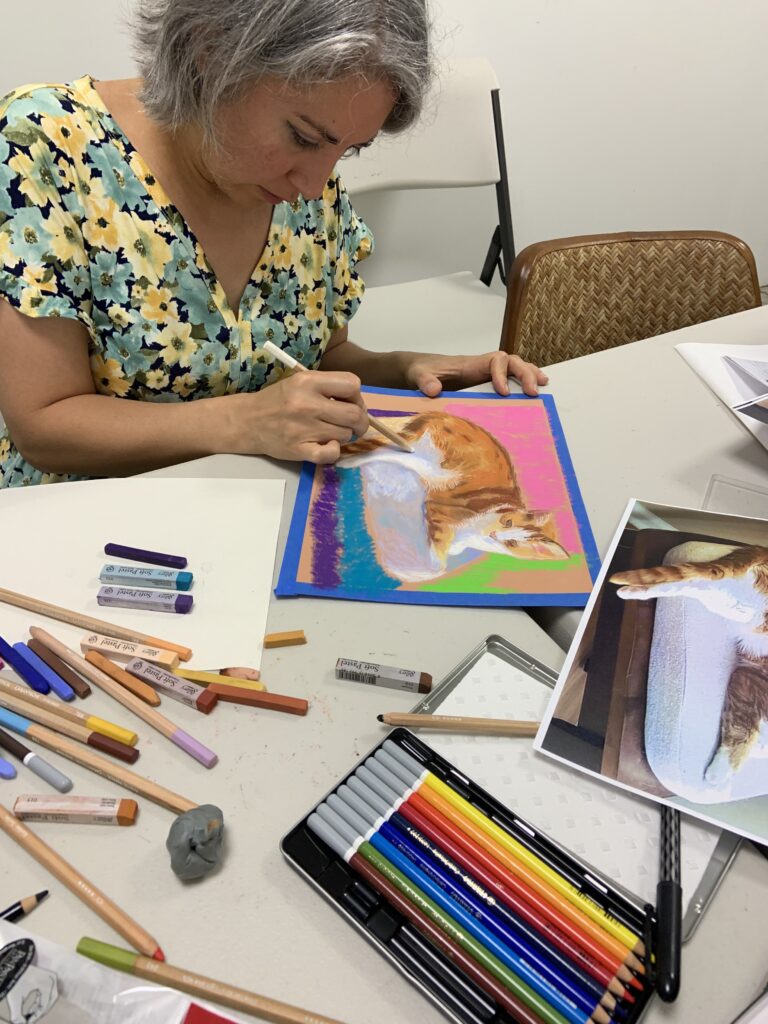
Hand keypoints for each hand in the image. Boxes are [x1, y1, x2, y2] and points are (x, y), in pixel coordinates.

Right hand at [229, 370, 368, 463]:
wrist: (248, 421)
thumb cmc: (279, 400)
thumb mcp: (301, 382)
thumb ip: (328, 387)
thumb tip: (359, 404)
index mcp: (308, 382)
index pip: (352, 384)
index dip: (357, 396)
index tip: (350, 403)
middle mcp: (307, 404)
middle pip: (354, 414)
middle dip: (359, 421)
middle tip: (352, 424)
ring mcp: (303, 429)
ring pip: (345, 434)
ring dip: (344, 435)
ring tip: (331, 432)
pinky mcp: (299, 450)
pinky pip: (331, 454)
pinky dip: (334, 451)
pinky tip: (328, 446)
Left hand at [403, 351, 547, 397]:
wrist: (420, 369)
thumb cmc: (421, 370)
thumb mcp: (419, 375)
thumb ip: (425, 380)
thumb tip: (433, 390)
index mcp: (471, 363)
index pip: (495, 361)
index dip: (502, 374)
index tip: (503, 391)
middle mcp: (482, 365)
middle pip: (512, 361)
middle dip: (524, 374)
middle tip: (533, 392)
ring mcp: (487, 373)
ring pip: (515, 367)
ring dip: (530, 374)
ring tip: (543, 386)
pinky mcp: (487, 382)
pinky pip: (510, 378)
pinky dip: (524, 381)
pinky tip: (534, 390)